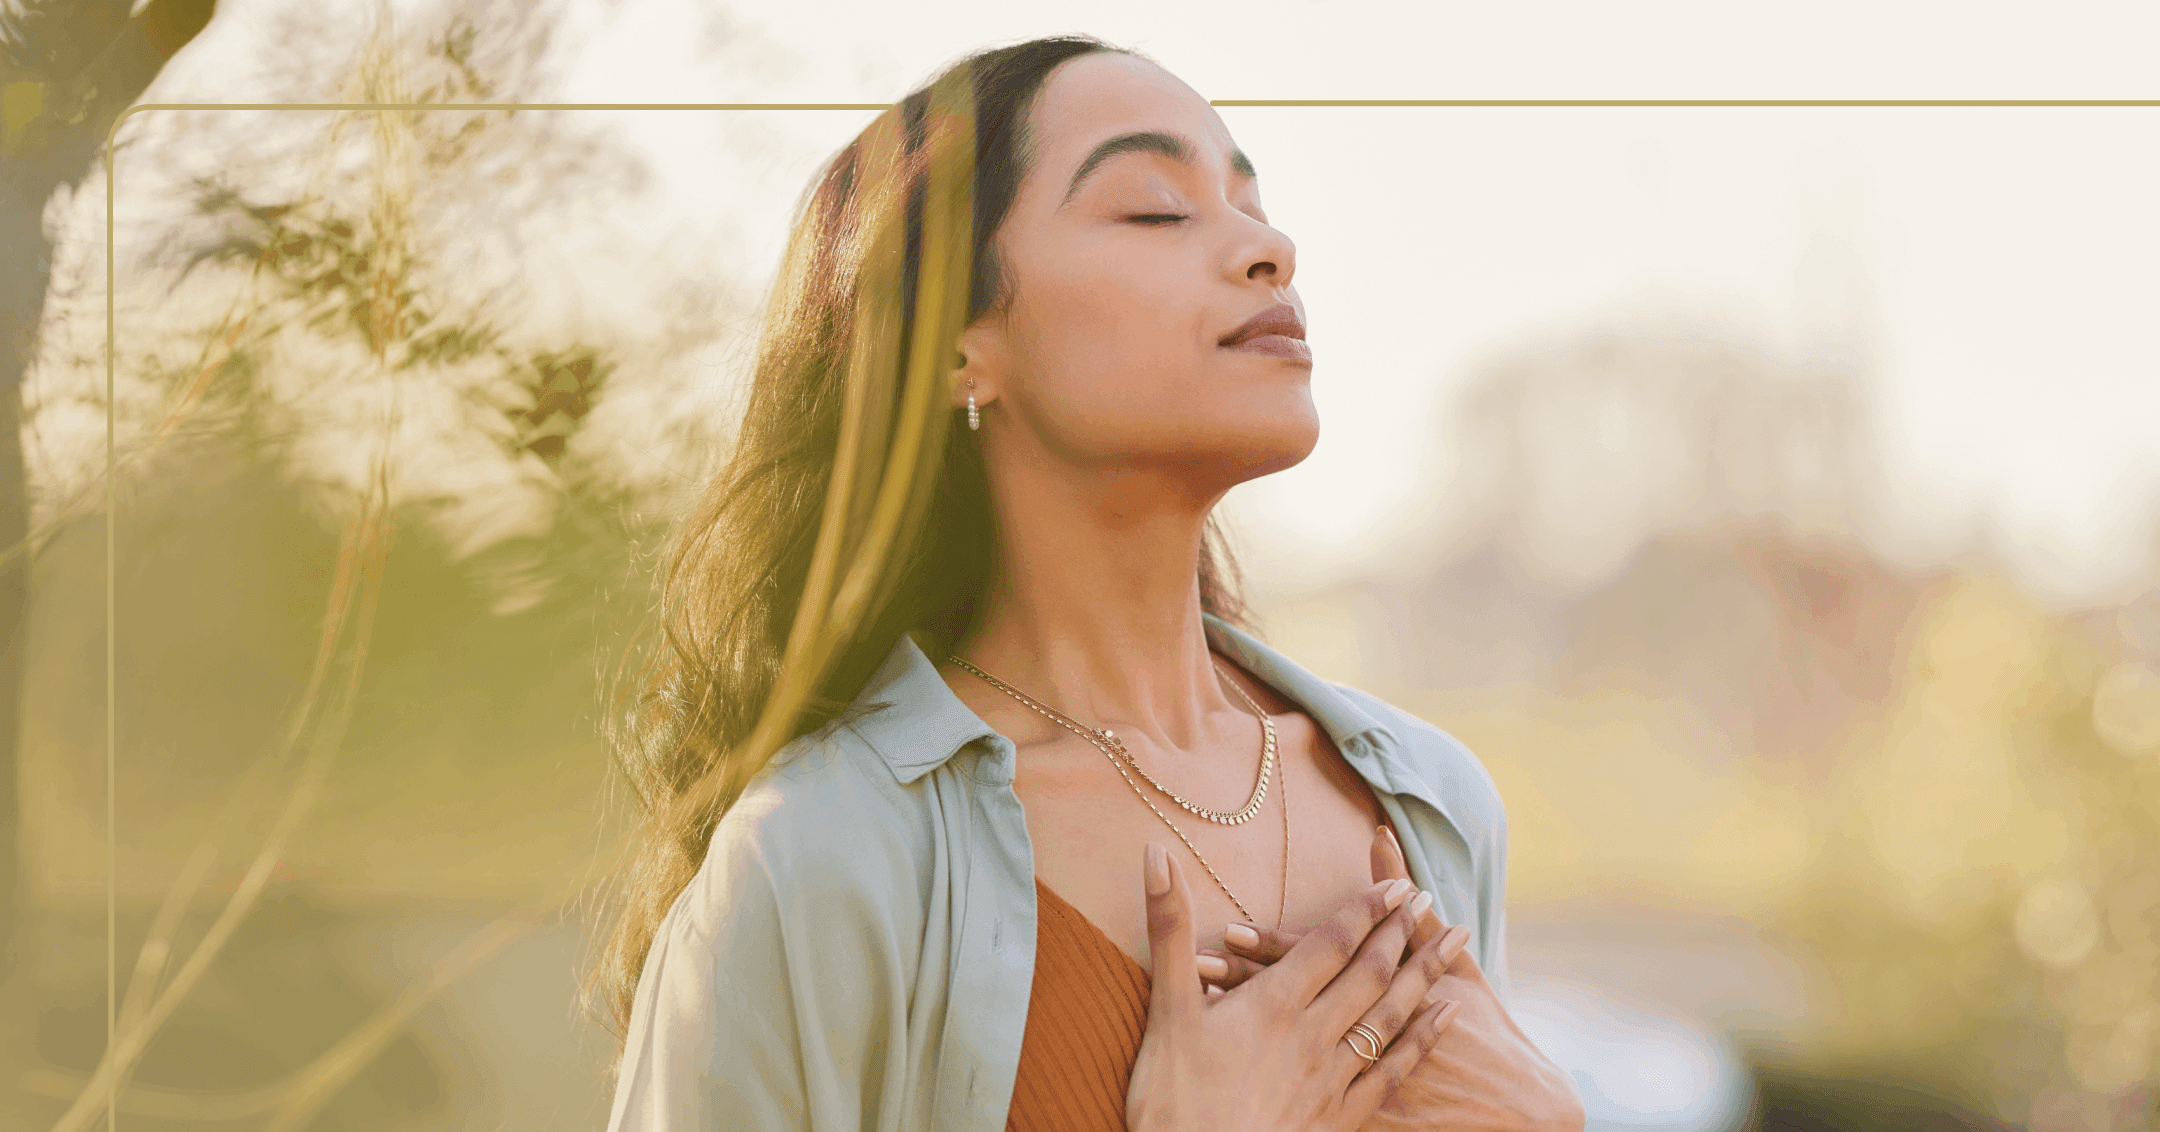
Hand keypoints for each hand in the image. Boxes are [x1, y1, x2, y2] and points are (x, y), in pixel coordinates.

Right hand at [1124, 841, 1469, 1131]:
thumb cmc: (1170, 1097)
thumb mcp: (1165, 1007)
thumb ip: (1168, 927)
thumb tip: (1156, 854)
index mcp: (1274, 1004)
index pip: (1332, 943)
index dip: (1367, 909)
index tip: (1398, 882)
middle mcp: (1312, 1035)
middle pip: (1370, 973)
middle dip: (1401, 932)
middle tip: (1428, 899)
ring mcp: (1332, 1079)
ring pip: (1391, 1015)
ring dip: (1425, 973)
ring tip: (1455, 941)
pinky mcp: (1339, 1118)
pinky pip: (1393, 1070)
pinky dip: (1423, 1037)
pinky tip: (1444, 1017)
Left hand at [1196, 827, 1586, 1131]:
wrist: (1514, 1109)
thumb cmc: (1486, 1033)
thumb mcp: (1456, 969)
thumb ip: (1410, 912)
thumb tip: (1381, 837)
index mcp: (1379, 996)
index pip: (1316, 963)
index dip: (1272, 947)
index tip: (1230, 929)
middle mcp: (1357, 1038)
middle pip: (1289, 1005)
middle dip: (1240, 985)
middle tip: (1195, 962)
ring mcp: (1351, 1081)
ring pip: (1282, 1047)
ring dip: (1239, 1027)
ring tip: (1197, 1001)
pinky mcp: (1351, 1114)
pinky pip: (1296, 1090)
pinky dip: (1261, 1073)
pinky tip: (1225, 1060)